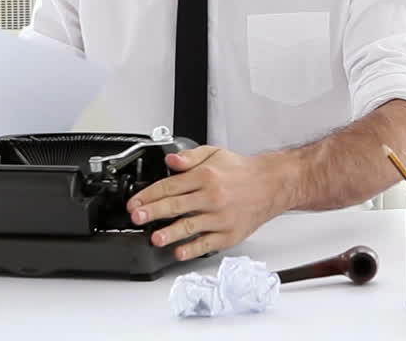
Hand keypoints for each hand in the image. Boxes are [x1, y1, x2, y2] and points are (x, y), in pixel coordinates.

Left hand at [126, 146, 294, 261]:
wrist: (270, 185)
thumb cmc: (241, 172)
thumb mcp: (214, 154)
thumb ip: (189, 157)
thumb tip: (169, 160)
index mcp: (206, 176)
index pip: (170, 186)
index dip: (149, 194)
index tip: (135, 202)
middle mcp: (213, 196)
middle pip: (176, 205)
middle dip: (153, 212)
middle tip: (137, 217)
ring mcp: (221, 217)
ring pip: (190, 226)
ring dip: (170, 233)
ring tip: (155, 238)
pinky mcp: (229, 234)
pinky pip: (207, 243)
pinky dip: (192, 249)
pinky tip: (179, 252)